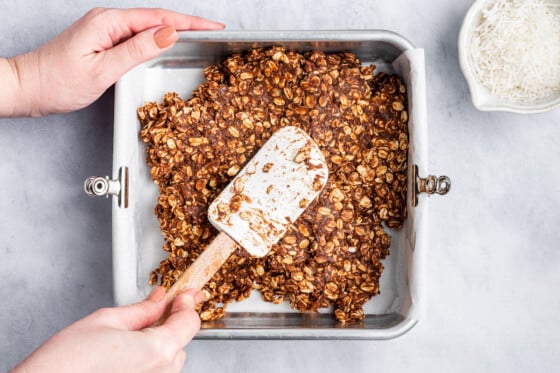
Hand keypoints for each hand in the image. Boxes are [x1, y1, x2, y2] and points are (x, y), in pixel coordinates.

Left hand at [2, 8, 223, 116]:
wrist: (27, 87)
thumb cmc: (57, 82)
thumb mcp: (102, 69)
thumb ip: (137, 50)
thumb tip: (169, 34)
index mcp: (108, 22)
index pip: (159, 18)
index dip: (190, 21)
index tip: (213, 26)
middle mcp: (107, 20)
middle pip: (157, 18)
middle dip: (188, 23)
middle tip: (214, 31)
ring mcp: (105, 29)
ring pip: (148, 27)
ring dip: (175, 30)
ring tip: (200, 36)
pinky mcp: (103, 40)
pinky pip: (138, 35)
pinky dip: (158, 39)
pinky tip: (169, 43)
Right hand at [12, 287, 203, 372]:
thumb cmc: (66, 363)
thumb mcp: (105, 321)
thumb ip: (140, 310)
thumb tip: (158, 299)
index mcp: (157, 350)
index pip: (189, 322)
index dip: (186, 303)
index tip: (183, 294)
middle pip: (181, 342)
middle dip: (171, 324)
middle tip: (157, 309)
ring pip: (169, 360)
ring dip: (160, 344)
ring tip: (133, 336)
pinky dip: (150, 361)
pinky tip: (128, 354)